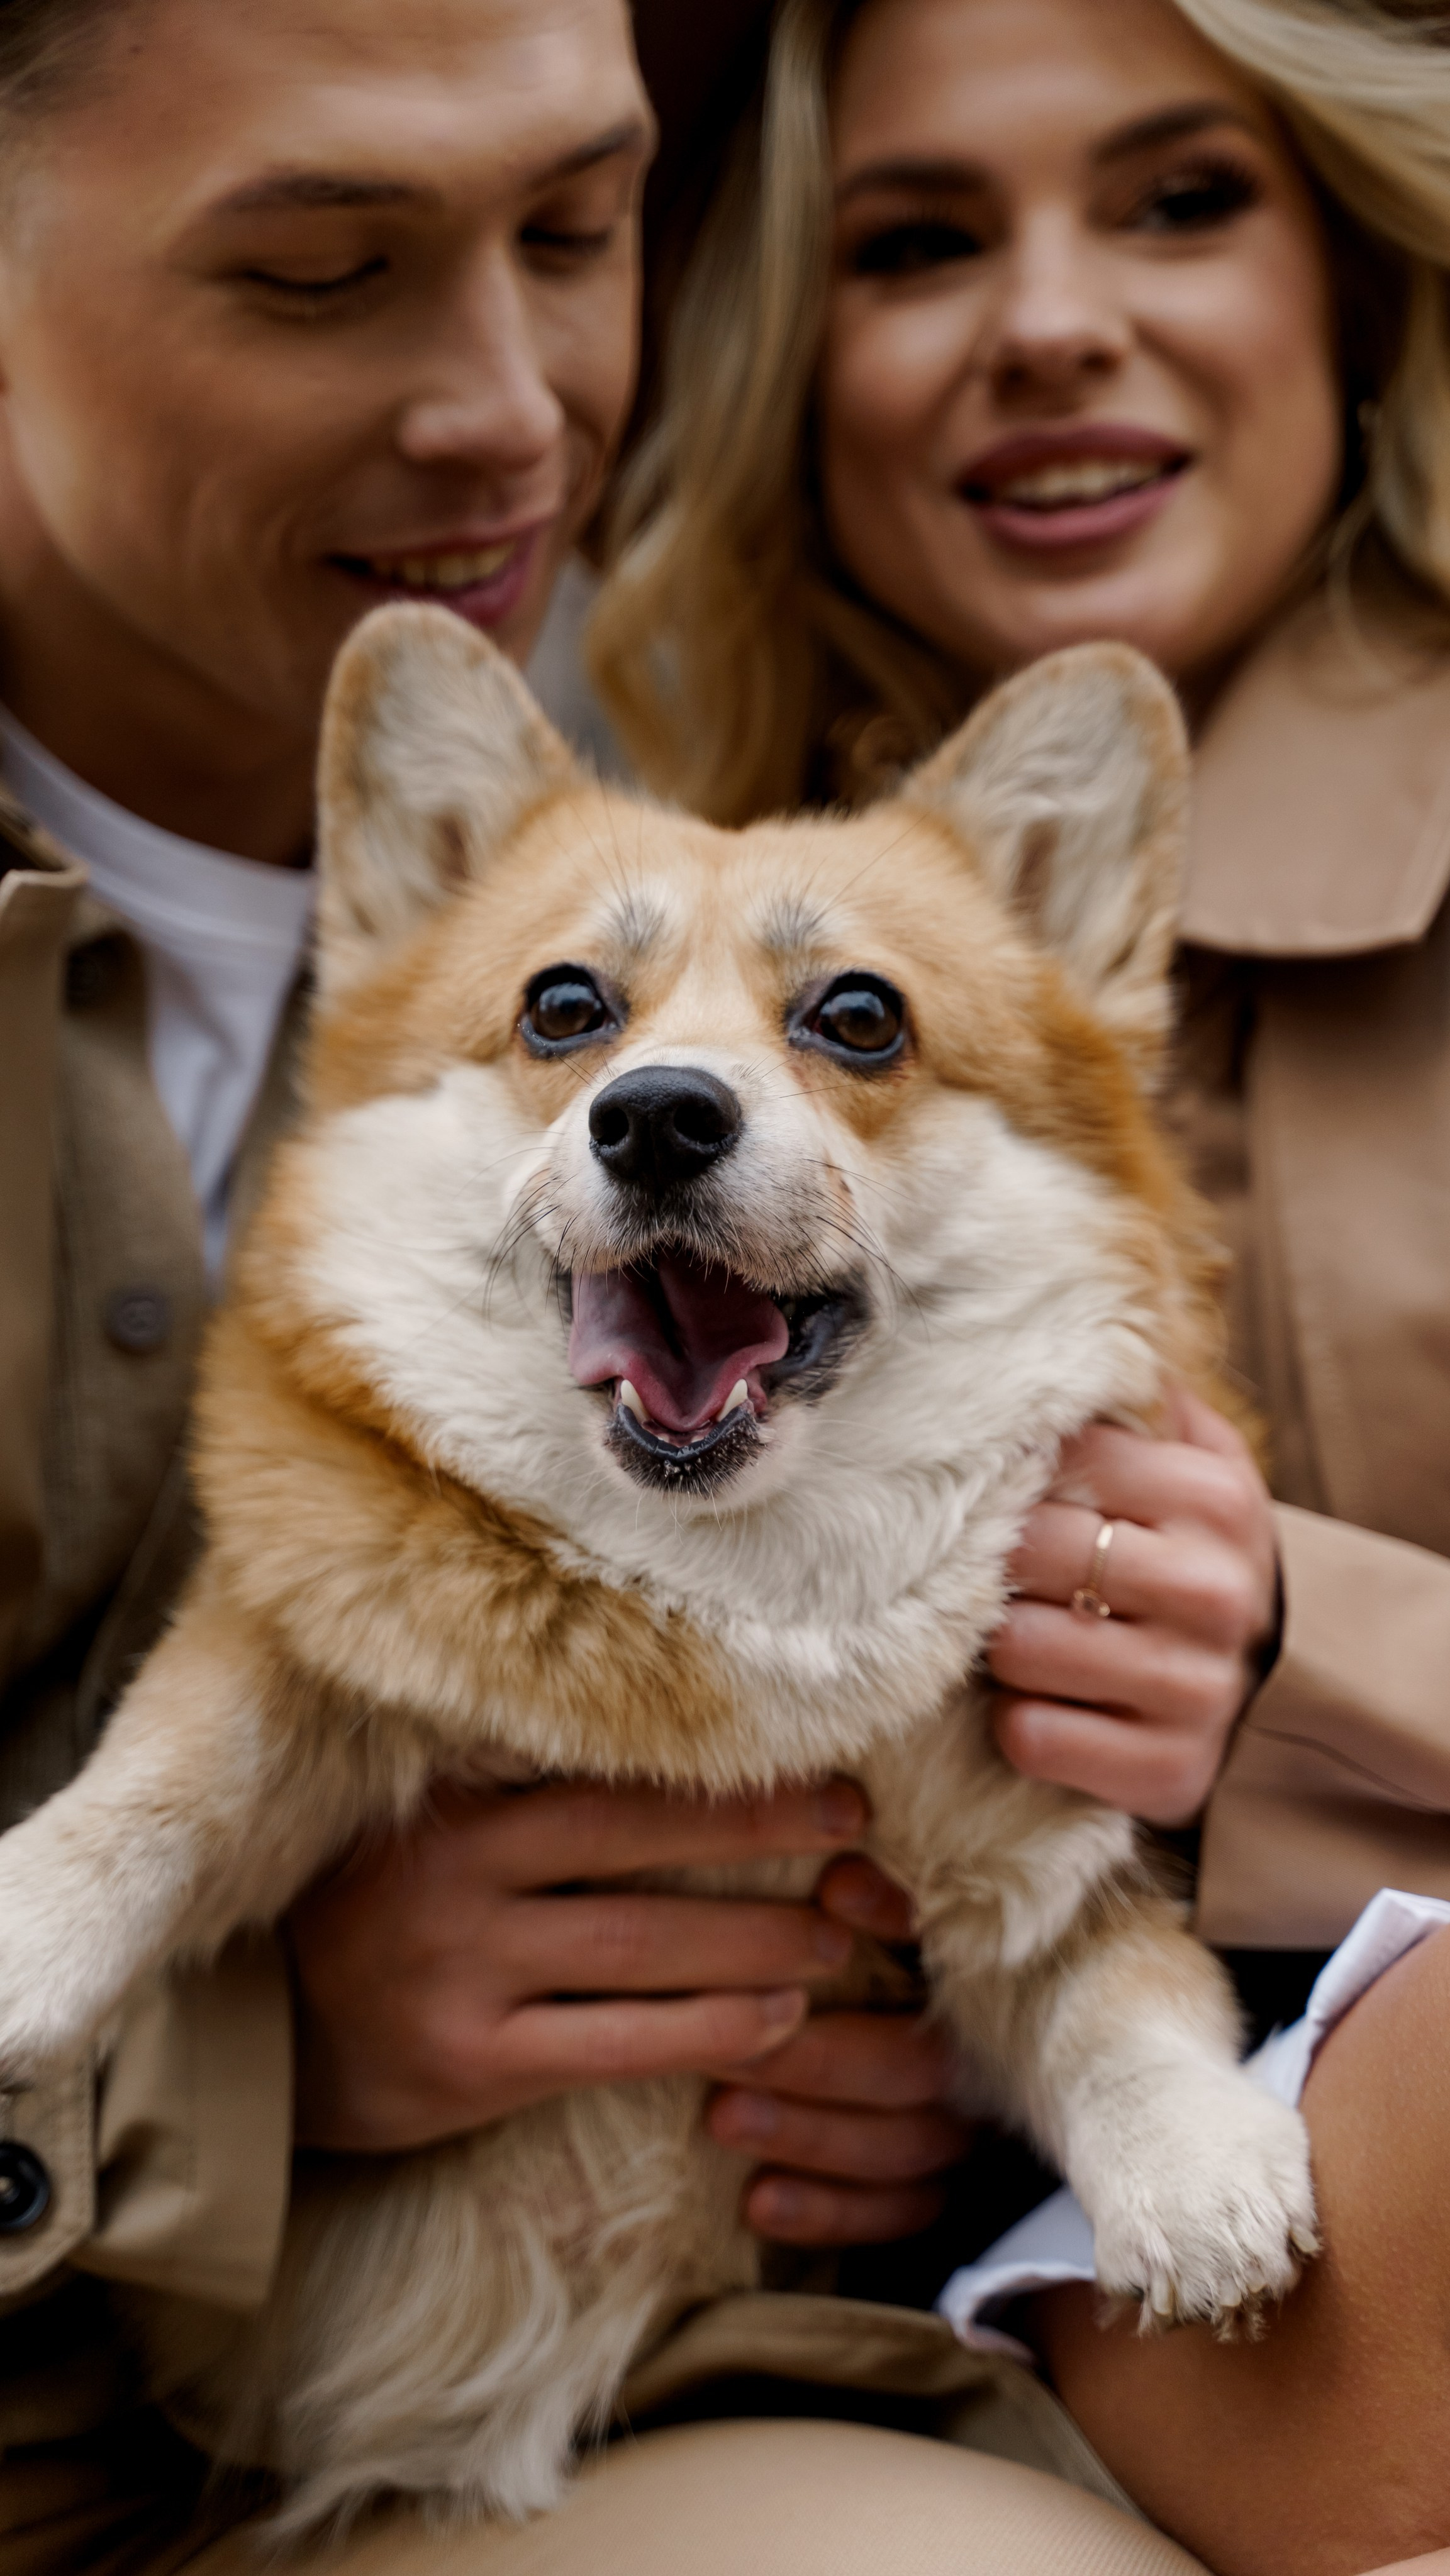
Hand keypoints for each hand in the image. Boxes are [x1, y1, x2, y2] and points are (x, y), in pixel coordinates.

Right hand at [289, 1777, 864, 2153]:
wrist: (265, 2037)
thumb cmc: (379, 1911)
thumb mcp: (431, 1827)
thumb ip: (522, 1784)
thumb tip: (685, 1747)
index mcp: (455, 1802)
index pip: (612, 1769)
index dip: (723, 1768)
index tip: (823, 1760)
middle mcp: (456, 1874)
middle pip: (640, 1843)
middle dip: (763, 1832)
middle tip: (858, 1834)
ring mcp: (462, 1971)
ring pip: (645, 1949)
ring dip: (758, 1942)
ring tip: (837, 1939)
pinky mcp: (472, 2062)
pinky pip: (618, 2044)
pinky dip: (709, 2030)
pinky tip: (779, 2022)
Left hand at [708, 1856, 971, 2244]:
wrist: (885, 2054)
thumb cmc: (862, 1967)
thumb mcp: (877, 1923)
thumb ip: (876, 1902)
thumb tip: (839, 1880)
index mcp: (969, 1986)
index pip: (943, 1959)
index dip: (891, 1924)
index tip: (827, 1897)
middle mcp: (978, 2061)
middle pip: (911, 2069)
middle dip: (814, 2061)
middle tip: (728, 2051)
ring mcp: (960, 2134)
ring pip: (897, 2148)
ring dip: (807, 2135)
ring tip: (723, 2118)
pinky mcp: (932, 2193)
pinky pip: (891, 2216)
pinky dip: (825, 2213)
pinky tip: (757, 2203)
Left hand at [987, 1386, 1278, 1826]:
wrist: (1267, 1686)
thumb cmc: (1191, 1556)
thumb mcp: (1191, 1465)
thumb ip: (1135, 1402)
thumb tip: (1058, 1324)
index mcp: (1215, 1497)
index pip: (1063, 1458)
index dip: (1013, 1475)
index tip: (1002, 1489)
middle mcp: (1214, 1590)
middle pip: (1031, 1550)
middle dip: (999, 1563)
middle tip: (1003, 1572)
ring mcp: (1194, 1688)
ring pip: (1019, 1645)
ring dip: (999, 1646)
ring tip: (1023, 1636)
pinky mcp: (1167, 1771)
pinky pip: (1032, 1736)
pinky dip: (1018, 1724)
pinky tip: (1043, 1705)